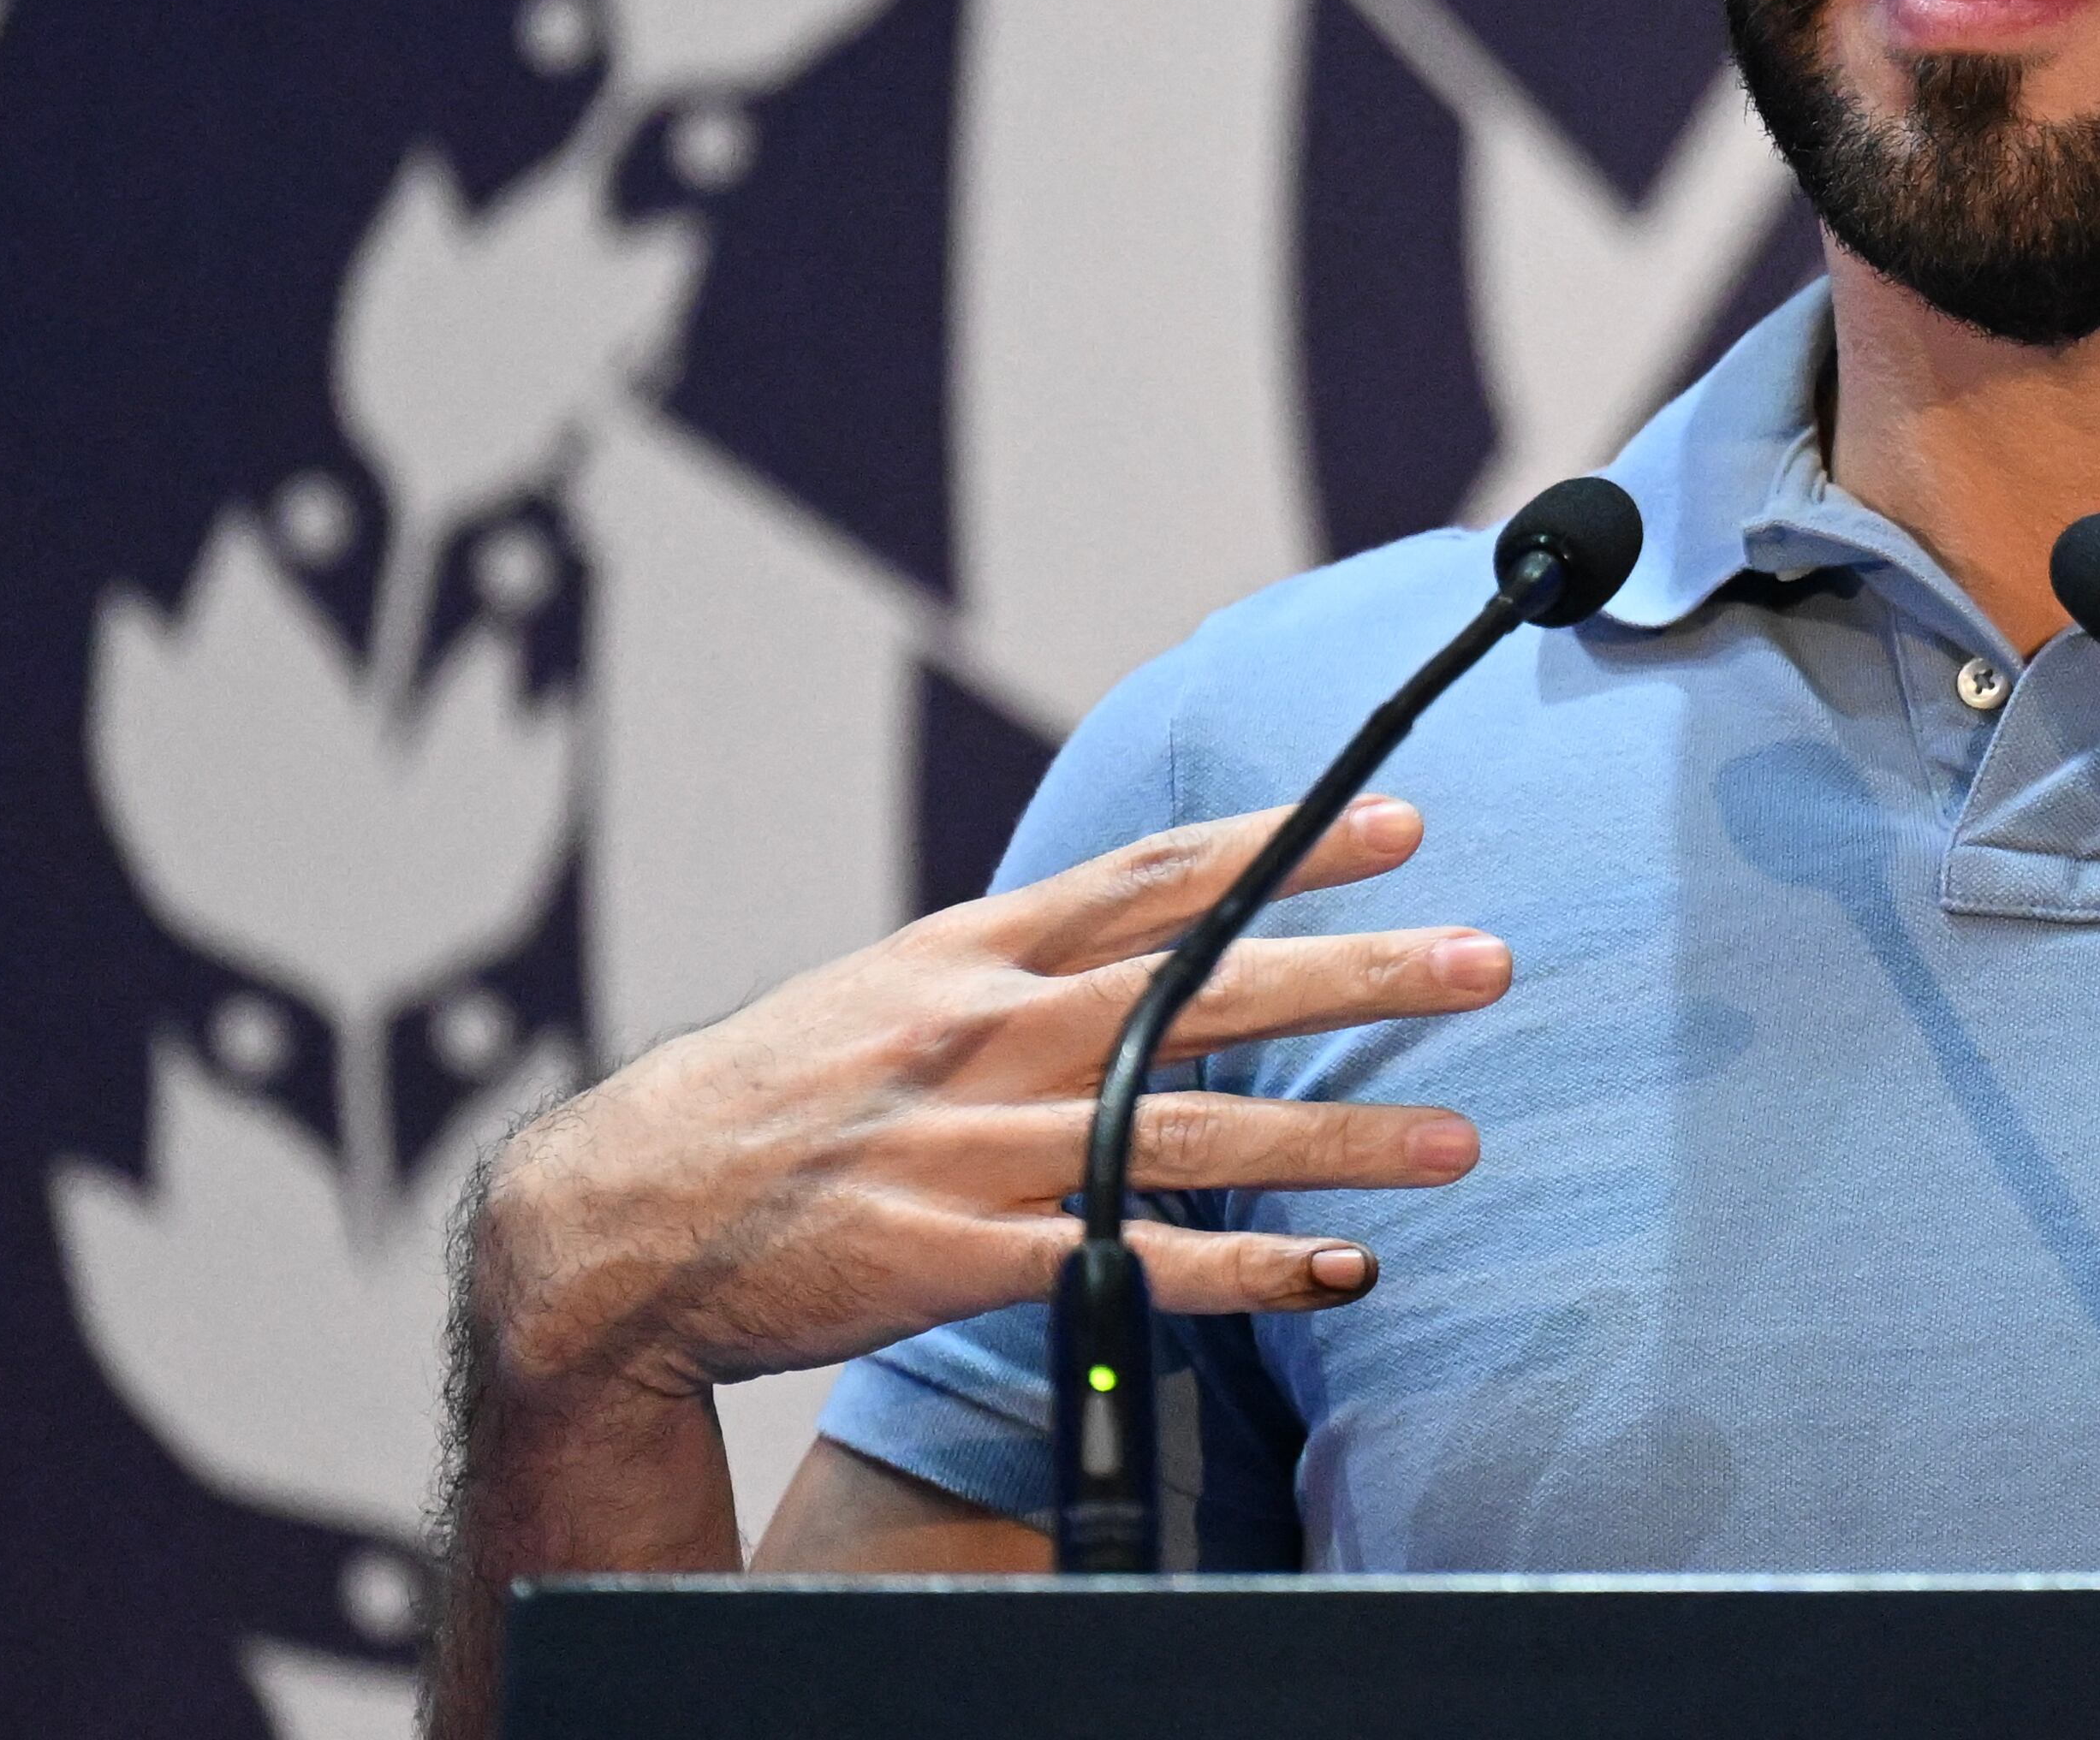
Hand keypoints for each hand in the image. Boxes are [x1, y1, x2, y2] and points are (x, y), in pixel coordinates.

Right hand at [467, 796, 1505, 1407]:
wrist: (615, 1224)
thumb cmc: (770, 1101)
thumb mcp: (887, 992)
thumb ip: (1019, 965)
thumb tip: (1143, 924)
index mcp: (973, 955)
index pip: (1157, 879)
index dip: (1283, 847)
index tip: (1401, 824)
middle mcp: (988, 1035)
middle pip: (1206, 990)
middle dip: (1358, 971)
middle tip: (1484, 960)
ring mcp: (975, 1148)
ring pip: (1192, 1131)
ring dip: (1338, 1140)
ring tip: (1458, 1141)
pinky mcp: (957, 1259)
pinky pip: (1128, 1264)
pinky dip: (1241, 1271)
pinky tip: (1338, 1273)